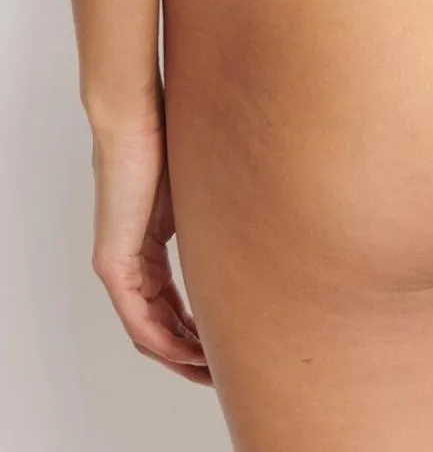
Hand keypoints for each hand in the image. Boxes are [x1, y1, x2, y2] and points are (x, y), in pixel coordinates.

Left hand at [90, 107, 211, 384]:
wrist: (136, 120)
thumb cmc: (171, 139)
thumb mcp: (204, 188)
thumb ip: (219, 212)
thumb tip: (263, 210)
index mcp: (148, 244)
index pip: (170, 301)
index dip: (197, 327)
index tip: (227, 339)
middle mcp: (129, 261)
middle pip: (159, 323)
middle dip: (191, 351)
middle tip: (222, 368)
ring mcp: (119, 264)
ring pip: (148, 329)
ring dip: (180, 355)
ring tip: (212, 369)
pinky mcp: (114, 263)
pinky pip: (137, 320)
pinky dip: (164, 342)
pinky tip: (190, 354)